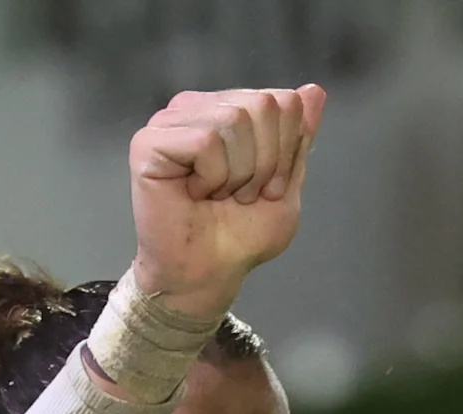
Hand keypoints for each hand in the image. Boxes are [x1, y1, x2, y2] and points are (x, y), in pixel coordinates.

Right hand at [126, 84, 324, 318]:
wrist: (208, 274)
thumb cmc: (239, 236)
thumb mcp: (286, 184)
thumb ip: (298, 136)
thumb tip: (314, 90)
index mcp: (228, 109)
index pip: (282, 100)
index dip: (285, 150)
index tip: (264, 187)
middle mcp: (197, 107)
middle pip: (261, 105)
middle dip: (265, 162)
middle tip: (240, 195)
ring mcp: (169, 121)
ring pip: (233, 121)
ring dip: (238, 173)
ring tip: (217, 196)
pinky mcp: (148, 143)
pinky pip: (204, 142)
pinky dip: (212, 176)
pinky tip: (195, 194)